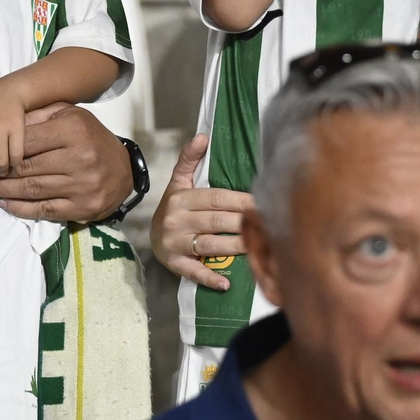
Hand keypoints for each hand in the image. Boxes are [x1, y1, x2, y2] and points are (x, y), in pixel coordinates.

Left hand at [0, 103, 132, 222]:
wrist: (124, 170)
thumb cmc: (91, 138)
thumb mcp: (70, 116)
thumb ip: (40, 116)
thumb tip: (7, 123)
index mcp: (73, 130)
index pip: (28, 142)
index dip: (4, 150)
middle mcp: (79, 157)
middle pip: (27, 168)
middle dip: (0, 173)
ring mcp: (81, 185)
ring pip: (32, 190)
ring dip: (5, 191)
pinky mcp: (82, 207)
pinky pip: (44, 210)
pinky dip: (20, 209)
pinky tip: (4, 204)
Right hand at [150, 134, 253, 289]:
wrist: (151, 236)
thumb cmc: (174, 207)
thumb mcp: (178, 182)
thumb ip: (189, 158)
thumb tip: (202, 135)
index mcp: (181, 198)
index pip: (216, 198)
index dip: (240, 200)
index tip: (262, 201)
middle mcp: (176, 220)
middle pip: (216, 221)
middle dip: (243, 222)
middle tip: (268, 224)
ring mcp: (175, 243)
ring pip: (210, 244)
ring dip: (234, 246)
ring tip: (256, 246)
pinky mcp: (175, 263)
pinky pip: (193, 271)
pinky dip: (209, 278)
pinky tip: (226, 283)